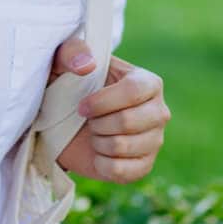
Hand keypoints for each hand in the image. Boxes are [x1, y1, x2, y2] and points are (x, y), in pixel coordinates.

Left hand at [49, 39, 168, 182]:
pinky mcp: (144, 166)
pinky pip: (121, 171)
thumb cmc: (70, 85)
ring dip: (97, 142)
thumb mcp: (64, 62)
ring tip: (95, 134)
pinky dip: (101, 164)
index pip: (133, 91)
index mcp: (148, 82)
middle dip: (97, 123)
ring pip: (121, 147)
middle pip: (127, 122)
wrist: (68, 122)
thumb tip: (87, 66)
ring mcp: (154, 140)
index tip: (81, 106)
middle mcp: (158, 111)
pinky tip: (98, 153)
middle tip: (88, 120)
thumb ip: (72, 53)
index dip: (102, 102)